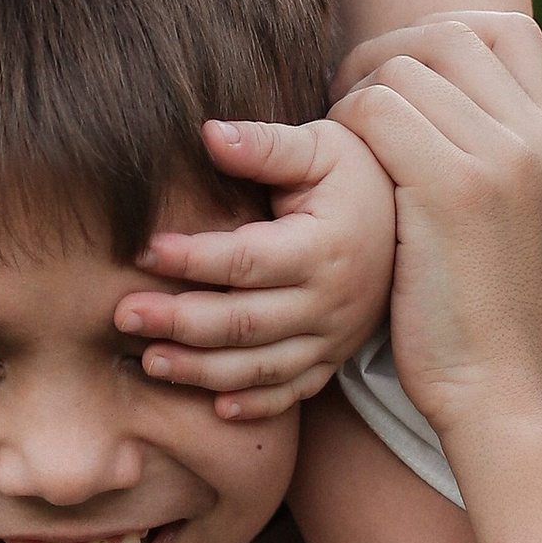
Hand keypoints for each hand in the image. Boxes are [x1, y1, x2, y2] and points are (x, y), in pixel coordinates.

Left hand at [116, 118, 396, 419]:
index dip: (193, 258)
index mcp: (324, 247)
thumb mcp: (320, 146)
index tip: (143, 249)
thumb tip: (209, 133)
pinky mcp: (334, 357)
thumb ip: (265, 145)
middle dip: (180, 321)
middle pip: (246, 322)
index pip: (247, 261)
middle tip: (123, 314)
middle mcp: (332, 301)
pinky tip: (216, 409)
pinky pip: (294, 392)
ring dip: (202, 371)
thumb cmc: (355, 172)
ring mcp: (335, 337)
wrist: (417, 216)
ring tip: (148, 360)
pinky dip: (257, 404)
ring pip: (262, 367)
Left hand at [326, 15, 541, 439]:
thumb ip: (488, 152)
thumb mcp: (509, 222)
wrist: (503, 394)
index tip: (394, 84)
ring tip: (338, 149)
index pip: (500, 31)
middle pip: (443, 37)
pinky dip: (343, 128)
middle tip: (347, 110)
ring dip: (355, 98)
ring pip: (403, 69)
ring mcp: (506, 157)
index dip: (435, 39)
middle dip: (382, 60)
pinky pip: (378, 111)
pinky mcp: (456, 186)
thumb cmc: (484, 317)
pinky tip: (335, 175)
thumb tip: (432, 95)